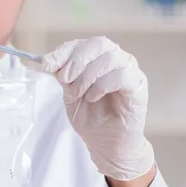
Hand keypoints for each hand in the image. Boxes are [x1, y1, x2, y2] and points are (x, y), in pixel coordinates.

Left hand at [41, 36, 153, 181]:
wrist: (106, 142)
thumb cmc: (90, 116)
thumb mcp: (70, 93)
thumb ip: (62, 76)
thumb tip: (47, 61)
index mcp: (98, 58)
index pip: (81, 44)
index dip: (63, 51)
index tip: (47, 64)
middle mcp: (116, 59)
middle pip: (98, 44)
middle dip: (76, 61)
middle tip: (64, 79)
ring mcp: (129, 70)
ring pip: (110, 58)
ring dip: (87, 76)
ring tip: (78, 94)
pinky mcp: (138, 85)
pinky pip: (121, 76)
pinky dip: (101, 85)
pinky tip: (92, 97)